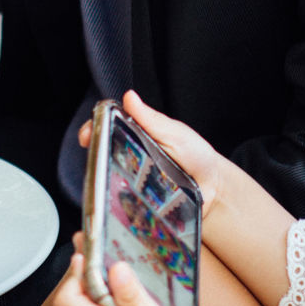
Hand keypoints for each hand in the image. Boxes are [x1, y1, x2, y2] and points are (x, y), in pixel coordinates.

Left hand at [50, 251, 206, 305]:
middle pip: (77, 305)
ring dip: (100, 293)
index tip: (85, 255)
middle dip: (86, 277)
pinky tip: (128, 305)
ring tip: (117, 273)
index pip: (67, 300)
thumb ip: (131, 295)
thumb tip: (114, 268)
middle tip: (95, 251)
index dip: (72, 276)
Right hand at [79, 90, 231, 210]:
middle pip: (102, 155)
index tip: (88, 135)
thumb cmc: (197, 157)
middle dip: (92, 157)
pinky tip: (112, 207)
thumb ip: (152, 119)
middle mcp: (131, 158)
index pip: (107, 127)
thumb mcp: (175, 133)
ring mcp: (132, 182)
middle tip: (93, 160)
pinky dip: (113, 208)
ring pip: (107, 182)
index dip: (94, 129)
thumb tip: (130, 97)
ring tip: (100, 186)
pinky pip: (120, 206)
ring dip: (100, 184)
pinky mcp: (137, 205)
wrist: (216, 190)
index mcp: (137, 135)